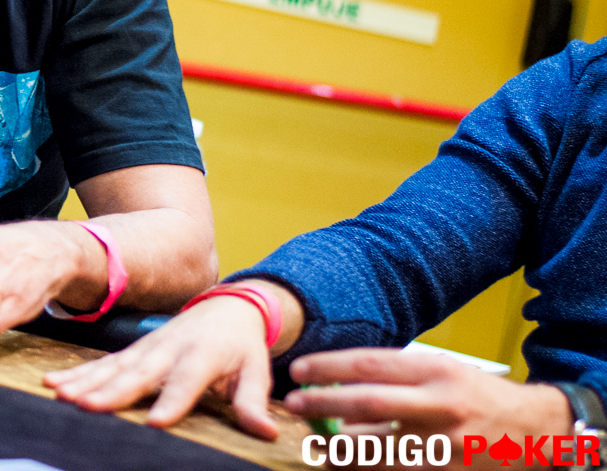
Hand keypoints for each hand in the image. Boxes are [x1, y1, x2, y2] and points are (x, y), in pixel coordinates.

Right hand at [43, 293, 280, 438]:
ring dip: (86, 381)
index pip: (186, 382)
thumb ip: (252, 402)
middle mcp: (168, 350)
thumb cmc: (241, 346)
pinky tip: (53, 382)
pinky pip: (102, 363)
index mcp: (201, 355)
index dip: (172, 401)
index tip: (155, 422)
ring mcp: (146, 349)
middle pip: (138, 374)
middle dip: (111, 391)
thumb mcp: (255, 370)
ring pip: (112, 367)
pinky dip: (76, 372)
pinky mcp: (131, 351)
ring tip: (62, 395)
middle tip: (87, 406)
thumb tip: (265, 432)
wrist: (225, 307)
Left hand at [285, 349, 572, 468]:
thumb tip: (338, 382)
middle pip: (369, 403)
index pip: (370, 365)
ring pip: (377, 447)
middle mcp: (440, 405)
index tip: (299, 371)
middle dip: (324, 403)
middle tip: (294, 403)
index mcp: (435, 370)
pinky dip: (366, 467)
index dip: (329, 368)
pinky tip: (345, 462)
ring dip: (339, 446)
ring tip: (315, 442)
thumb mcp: (440, 369)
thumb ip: (396, 375)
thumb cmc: (475, 394)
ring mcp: (445, 444)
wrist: (532, 430)